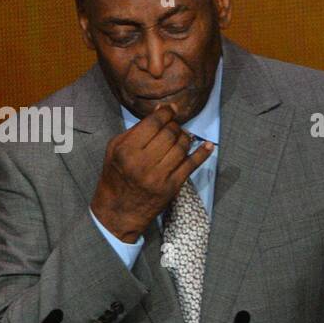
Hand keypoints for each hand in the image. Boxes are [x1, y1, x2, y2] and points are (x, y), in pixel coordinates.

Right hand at [90, 105, 212, 241]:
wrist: (118, 211)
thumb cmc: (115, 176)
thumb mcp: (115, 149)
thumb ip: (136, 129)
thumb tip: (160, 110)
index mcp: (126, 150)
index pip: (153, 123)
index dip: (166, 113)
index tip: (170, 110)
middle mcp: (142, 163)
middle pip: (169, 133)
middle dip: (174, 125)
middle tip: (173, 126)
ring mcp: (159, 176)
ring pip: (182, 146)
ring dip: (185, 138)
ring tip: (181, 137)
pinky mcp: (172, 187)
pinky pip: (191, 165)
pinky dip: (202, 153)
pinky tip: (208, 146)